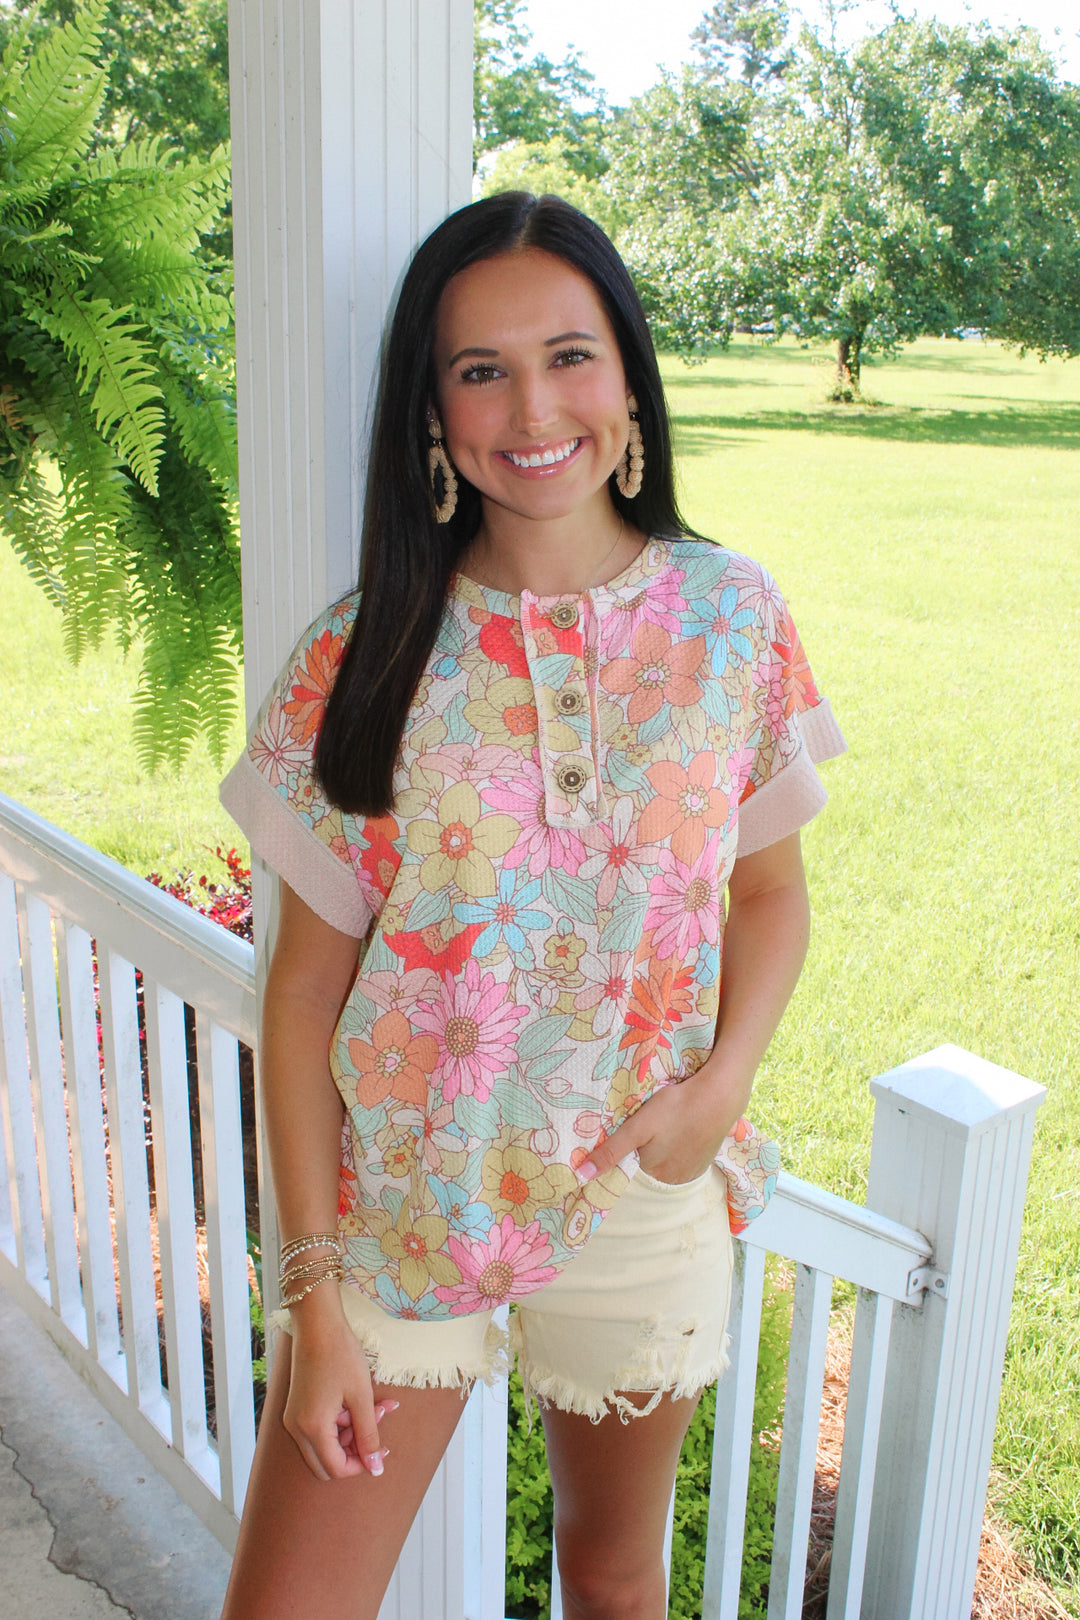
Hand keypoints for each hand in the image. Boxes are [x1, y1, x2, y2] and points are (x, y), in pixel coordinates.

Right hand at [283, 1304, 396, 1480]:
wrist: (318, 1325)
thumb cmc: (341, 1356)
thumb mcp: (361, 1397)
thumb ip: (369, 1436)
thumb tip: (376, 1470)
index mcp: (312, 1428)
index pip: (337, 1469)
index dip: (361, 1465)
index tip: (381, 1449)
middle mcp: (297, 1429)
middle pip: (327, 1464)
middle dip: (354, 1451)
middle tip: (374, 1426)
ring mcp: (293, 1419)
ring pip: (324, 1446)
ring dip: (350, 1433)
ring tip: (375, 1406)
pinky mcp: (296, 1408)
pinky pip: (318, 1429)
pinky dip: (340, 1422)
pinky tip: (358, 1401)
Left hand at [577, 1060, 751, 1186]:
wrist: (720, 1097)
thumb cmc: (676, 1108)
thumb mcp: (638, 1127)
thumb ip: (611, 1151)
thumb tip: (581, 1176)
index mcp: (652, 1174)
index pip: (626, 1173)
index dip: (618, 1160)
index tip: (613, 1145)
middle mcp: (672, 1180)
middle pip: (645, 1171)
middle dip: (637, 1156)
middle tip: (639, 1132)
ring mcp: (691, 1172)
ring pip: (663, 1167)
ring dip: (657, 1154)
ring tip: (658, 1132)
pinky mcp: (703, 1161)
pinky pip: (680, 1162)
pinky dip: (674, 1152)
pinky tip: (674, 1134)